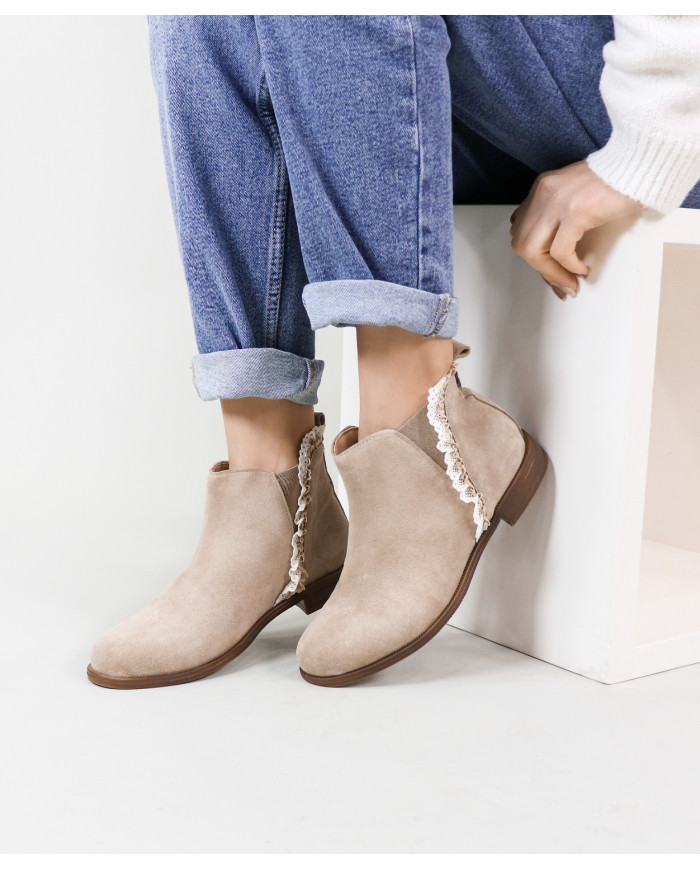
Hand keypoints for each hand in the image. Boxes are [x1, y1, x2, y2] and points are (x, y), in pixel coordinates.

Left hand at [509, 161, 642, 299]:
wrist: (638, 163)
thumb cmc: (614, 180)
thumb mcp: (576, 193)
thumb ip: (558, 214)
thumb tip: (553, 250)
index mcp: (542, 189)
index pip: (522, 230)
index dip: (532, 256)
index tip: (548, 272)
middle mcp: (544, 193)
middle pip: (522, 243)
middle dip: (539, 269)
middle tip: (559, 283)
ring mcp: (557, 202)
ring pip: (534, 250)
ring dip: (552, 273)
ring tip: (569, 281)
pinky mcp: (576, 212)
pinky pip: (560, 251)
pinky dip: (569, 266)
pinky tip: (581, 268)